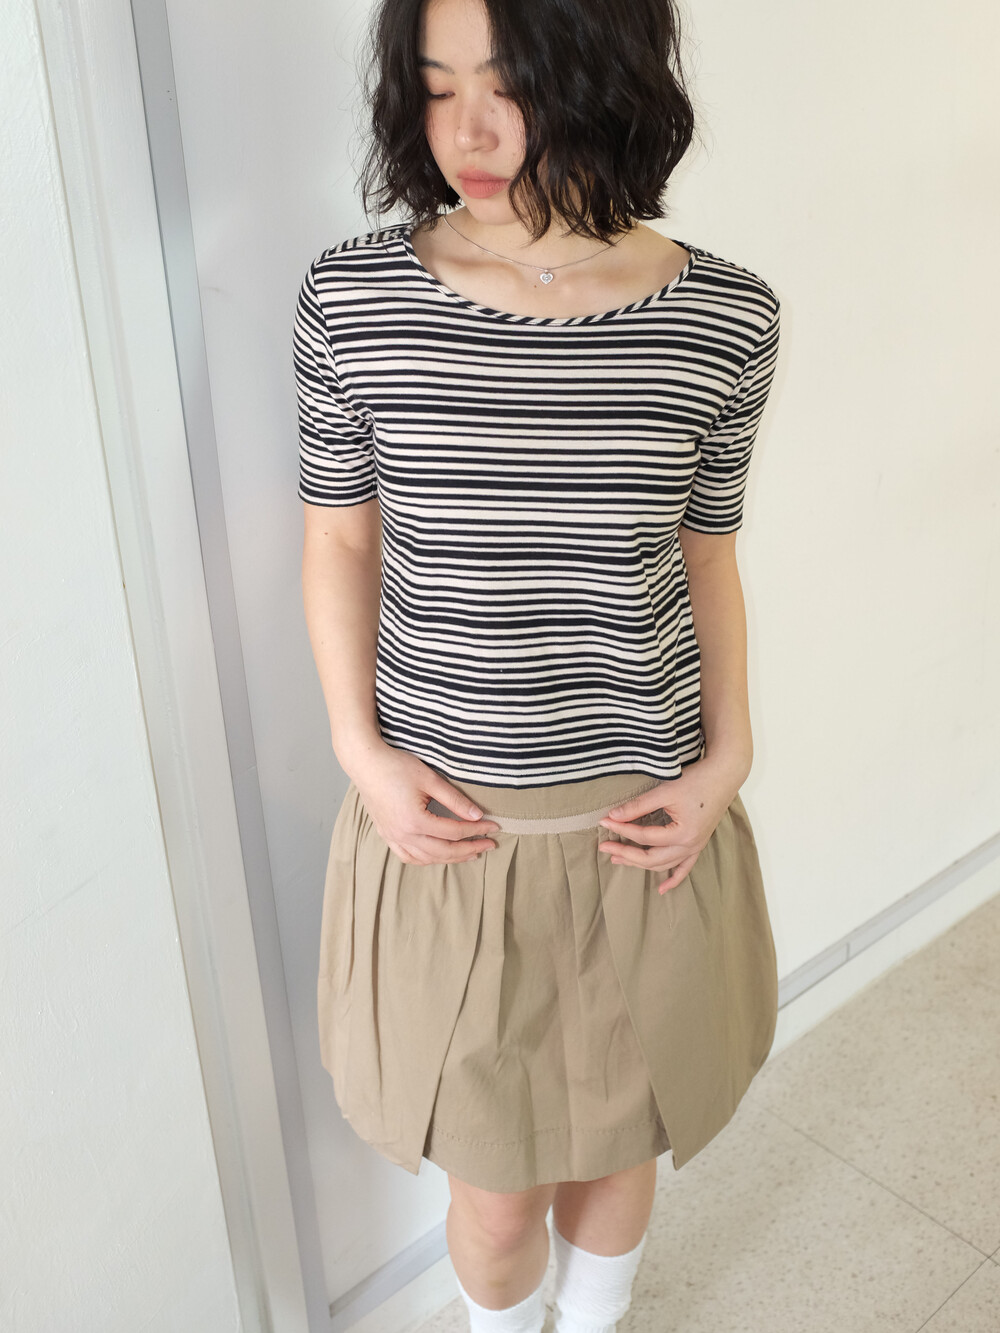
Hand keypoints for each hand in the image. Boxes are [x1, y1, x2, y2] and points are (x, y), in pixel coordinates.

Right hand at [343, 740, 499, 865]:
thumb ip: (455, 800)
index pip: (454, 831)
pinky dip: (426, 860)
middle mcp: (403, 835)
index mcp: (415, 821)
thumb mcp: (430, 779)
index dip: (477, 830)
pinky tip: (438, 856)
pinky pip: (408, 857)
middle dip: (469, 849)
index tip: (494, 827)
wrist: (365, 763)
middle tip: (489, 845)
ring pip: (427, 859)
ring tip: (470, 853)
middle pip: (443, 851)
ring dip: (450, 858)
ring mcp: (393, 837)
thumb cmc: (396, 766)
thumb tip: (478, 814)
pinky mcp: (387, 835)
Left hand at [596, 758, 742, 893]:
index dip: (622, 829)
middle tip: (605, 847)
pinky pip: (685, 867)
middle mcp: (690, 845)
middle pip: (652, 858)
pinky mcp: (698, 844)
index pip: (644, 836)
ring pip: (664, 864)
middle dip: (626, 853)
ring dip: (641, 864)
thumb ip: (638, 806)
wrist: (725, 775)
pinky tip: (662, 889)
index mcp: (682, 833)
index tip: (604, 821)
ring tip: (619, 860)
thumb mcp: (665, 791)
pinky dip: (674, 879)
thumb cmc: (697, 780)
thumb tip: (613, 816)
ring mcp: (695, 847)